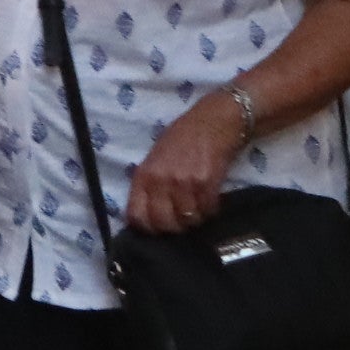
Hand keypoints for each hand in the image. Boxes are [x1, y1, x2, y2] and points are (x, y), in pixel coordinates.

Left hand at [125, 88, 248, 232]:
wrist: (212, 122)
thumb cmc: (181, 138)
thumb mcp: (155, 158)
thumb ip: (150, 184)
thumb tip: (148, 214)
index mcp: (144, 174)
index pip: (137, 215)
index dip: (147, 228)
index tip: (156, 228)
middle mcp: (162, 181)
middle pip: (164, 224)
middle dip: (174, 227)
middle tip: (181, 220)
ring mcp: (184, 183)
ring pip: (188, 220)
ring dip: (195, 218)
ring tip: (197, 205)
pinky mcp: (207, 183)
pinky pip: (207, 211)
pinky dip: (210, 210)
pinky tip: (210, 198)